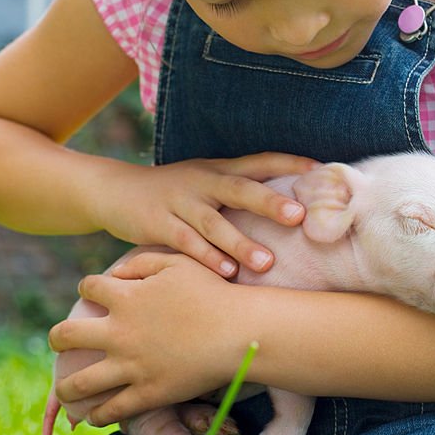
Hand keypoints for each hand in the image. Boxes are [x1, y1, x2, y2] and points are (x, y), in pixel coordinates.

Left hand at [49, 253, 251, 424]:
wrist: (240, 331)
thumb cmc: (214, 293)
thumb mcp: (178, 264)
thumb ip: (143, 262)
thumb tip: (116, 272)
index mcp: (126, 298)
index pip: (87, 288)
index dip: (88, 288)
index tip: (93, 294)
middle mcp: (119, 333)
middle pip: (65, 335)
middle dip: (58, 338)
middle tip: (61, 342)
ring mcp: (131, 366)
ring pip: (78, 382)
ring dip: (65, 387)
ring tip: (65, 389)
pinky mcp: (147, 393)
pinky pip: (110, 410)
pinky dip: (97, 415)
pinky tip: (94, 415)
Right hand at [91, 152, 318, 275]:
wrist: (113, 191)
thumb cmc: (174, 192)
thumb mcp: (206, 182)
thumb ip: (240, 191)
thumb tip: (291, 206)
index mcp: (219, 168)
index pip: (260, 161)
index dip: (289, 164)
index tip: (320, 170)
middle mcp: (202, 181)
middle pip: (240, 188)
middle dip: (269, 202)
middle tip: (299, 216)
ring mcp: (179, 202)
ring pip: (214, 222)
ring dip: (241, 243)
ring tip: (267, 262)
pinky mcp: (158, 224)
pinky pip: (185, 242)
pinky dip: (207, 258)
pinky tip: (227, 272)